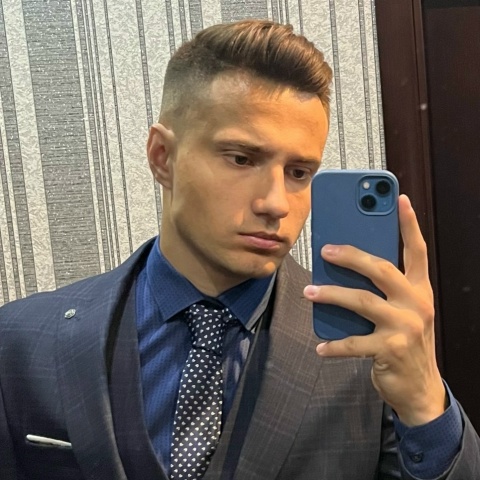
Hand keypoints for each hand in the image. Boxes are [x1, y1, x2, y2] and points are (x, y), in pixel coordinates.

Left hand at [304, 194, 445, 425]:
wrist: (421, 388)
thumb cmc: (405, 341)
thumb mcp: (402, 311)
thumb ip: (384, 290)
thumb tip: (345, 266)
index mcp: (419, 289)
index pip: (417, 250)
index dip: (409, 224)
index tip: (400, 198)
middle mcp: (416, 303)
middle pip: (381, 269)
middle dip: (351, 255)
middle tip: (326, 250)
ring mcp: (405, 327)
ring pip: (362, 301)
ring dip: (331, 295)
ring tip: (309, 292)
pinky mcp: (390, 350)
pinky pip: (353, 342)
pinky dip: (333, 344)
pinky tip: (320, 346)